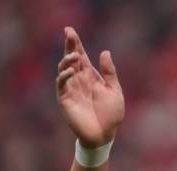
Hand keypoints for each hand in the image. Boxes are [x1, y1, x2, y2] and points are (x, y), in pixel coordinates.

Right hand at [56, 27, 124, 147]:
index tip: (70, 30)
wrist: (104, 134)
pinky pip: (61, 84)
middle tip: (69, 33)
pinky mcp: (65, 99)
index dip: (75, 43)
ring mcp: (71, 89)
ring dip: (68, 60)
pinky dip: (64, 76)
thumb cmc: (111, 114)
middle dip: (69, 46)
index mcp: (91, 76)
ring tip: (75, 56)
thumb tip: (105, 52)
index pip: (81, 56)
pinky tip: (71, 71)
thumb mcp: (114, 91)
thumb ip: (109, 73)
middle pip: (71, 59)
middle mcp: (79, 80)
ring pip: (64, 69)